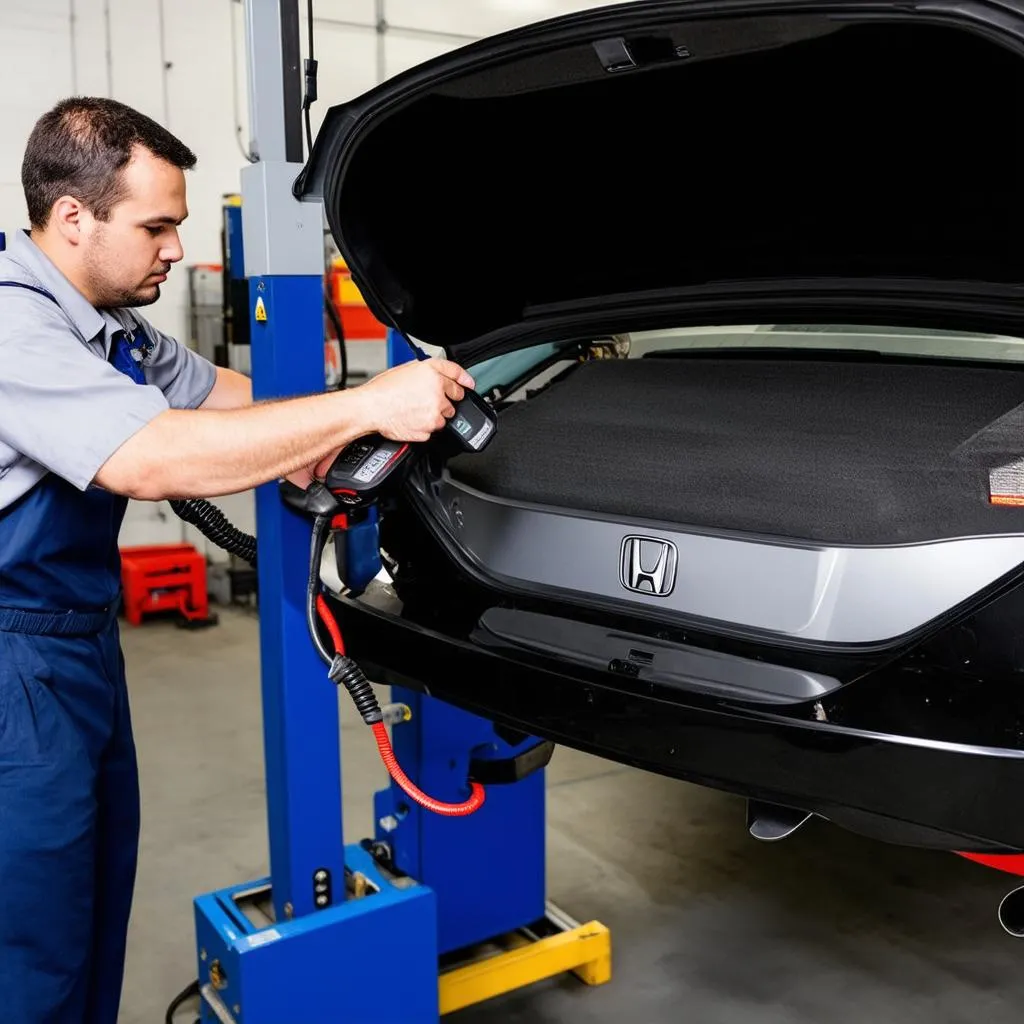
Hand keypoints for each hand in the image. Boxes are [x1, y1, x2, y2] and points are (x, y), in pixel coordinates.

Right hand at [355, 358, 475, 442]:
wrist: (371, 408)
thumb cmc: (383, 389)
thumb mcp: (407, 369)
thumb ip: (429, 371)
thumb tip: (439, 375)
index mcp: (433, 375)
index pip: (458, 378)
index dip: (463, 382)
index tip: (467, 386)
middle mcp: (437, 394)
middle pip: (453, 401)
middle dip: (444, 402)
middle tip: (427, 401)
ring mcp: (434, 414)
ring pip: (443, 418)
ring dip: (434, 416)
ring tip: (415, 411)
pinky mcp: (428, 429)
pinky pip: (432, 430)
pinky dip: (424, 427)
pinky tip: (411, 419)